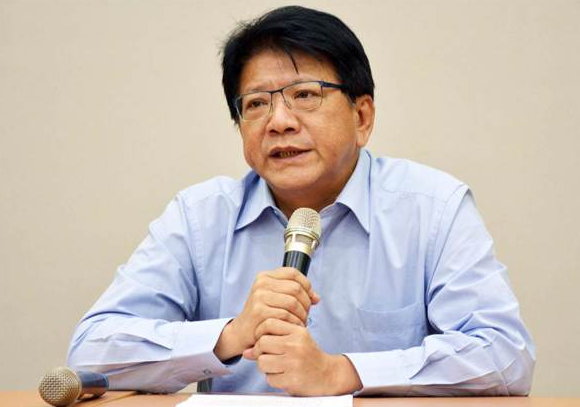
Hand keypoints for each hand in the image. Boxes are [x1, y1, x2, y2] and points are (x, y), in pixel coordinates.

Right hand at [214, 267, 319, 359]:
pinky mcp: (259, 311)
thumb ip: (295, 294)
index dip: (306, 285)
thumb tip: (316, 297)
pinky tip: (293, 328)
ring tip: (300, 323)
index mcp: (265, 276)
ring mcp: (259, 297)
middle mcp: (261, 283)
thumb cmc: (262, 315)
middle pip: (296, 288)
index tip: (311, 298)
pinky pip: (286, 315)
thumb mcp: (276, 298)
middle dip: (306, 303)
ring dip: (301, 315)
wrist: (243, 331)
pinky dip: (294, 323)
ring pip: (293, 302)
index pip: (293, 273)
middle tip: (306, 315)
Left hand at [243, 318, 362, 395]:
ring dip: (265, 366)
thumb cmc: (307, 355)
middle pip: (262, 343)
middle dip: (261, 351)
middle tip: (269, 355)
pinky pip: (269, 378)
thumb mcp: (294, 340)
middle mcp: (296, 345)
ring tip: (277, 366)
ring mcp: (294, 363)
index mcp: (298, 331)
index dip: (260, 332)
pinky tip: (284, 376)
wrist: (328, 375)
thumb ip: (271, 340)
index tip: (264, 339)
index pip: (268, 323)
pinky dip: (273, 379)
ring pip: (262, 362)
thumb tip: (246, 352)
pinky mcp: (292, 380)